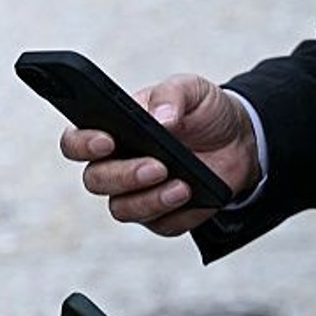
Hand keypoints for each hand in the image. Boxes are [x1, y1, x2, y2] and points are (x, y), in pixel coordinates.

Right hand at [59, 73, 262, 236]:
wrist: (239, 140)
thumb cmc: (202, 111)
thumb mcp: (192, 89)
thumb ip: (172, 94)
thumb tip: (160, 119)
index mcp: (110, 129)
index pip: (75, 142)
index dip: (82, 145)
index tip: (107, 141)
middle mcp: (115, 165)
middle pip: (95, 180)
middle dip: (124, 176)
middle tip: (158, 166)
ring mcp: (136, 193)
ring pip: (122, 209)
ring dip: (150, 200)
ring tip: (183, 186)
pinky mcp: (161, 217)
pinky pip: (160, 225)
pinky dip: (179, 214)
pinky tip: (197, 198)